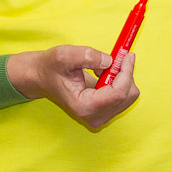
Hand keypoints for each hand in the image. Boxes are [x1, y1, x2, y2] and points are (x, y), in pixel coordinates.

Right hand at [5, 45, 140, 130]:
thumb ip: (87, 56)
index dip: (126, 72)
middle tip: (116, 57)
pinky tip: (103, 74)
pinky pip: (124, 95)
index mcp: (84, 107)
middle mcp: (94, 117)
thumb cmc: (51, 67)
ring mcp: (101, 116)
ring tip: (101, 68)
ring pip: (129, 94)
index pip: (118, 93)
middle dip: (125, 73)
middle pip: (127, 95)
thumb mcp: (64, 55)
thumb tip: (110, 61)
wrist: (43, 77)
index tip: (127, 54)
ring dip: (121, 76)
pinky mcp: (105, 111)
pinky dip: (119, 80)